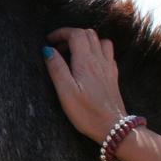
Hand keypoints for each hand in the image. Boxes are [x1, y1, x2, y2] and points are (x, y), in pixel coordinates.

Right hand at [42, 27, 126, 142]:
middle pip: (88, 34)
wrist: (113, 127)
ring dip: (86, 40)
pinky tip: (90, 62)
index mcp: (85, 62)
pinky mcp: (113, 76)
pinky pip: (107, 53)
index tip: (49, 40)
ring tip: (74, 53)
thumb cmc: (87, 112)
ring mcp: (108, 67)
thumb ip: (56, 68)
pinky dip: (97, 50)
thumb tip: (48, 50)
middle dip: (71, 35)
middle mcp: (99, 60)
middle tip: (58, 48)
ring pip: (100, 41)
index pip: (75, 34)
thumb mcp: (65, 92)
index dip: (61, 33)